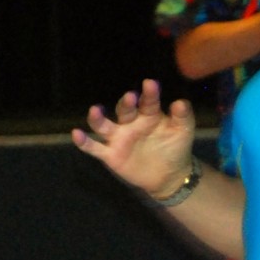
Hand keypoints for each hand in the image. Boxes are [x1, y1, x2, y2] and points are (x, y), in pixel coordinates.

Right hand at [72, 79, 196, 197]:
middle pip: (124, 110)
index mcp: (149, 115)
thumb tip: (181, 102)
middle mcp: (130, 122)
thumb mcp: (184, 131)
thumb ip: (183, 116)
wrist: (169, 176)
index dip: (149, 93)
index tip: (150, 84)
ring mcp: (118, 138)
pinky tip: (76, 134)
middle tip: (130, 97)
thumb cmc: (176, 148)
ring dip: (98, 118)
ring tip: (95, 110)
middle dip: (126, 104)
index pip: (148, 102)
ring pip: (104, 125)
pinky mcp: (110, 154)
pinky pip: (94, 148)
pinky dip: (84, 142)